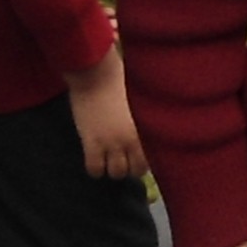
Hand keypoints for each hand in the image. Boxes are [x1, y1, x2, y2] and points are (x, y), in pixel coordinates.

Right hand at [66, 44, 146, 181]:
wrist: (95, 73)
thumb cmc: (119, 80)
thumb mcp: (141, 102)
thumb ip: (147, 120)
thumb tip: (151, 133)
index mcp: (148, 128)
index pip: (155, 159)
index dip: (146, 159)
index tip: (138, 154)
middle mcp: (133, 139)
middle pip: (136, 171)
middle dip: (130, 166)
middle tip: (123, 157)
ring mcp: (112, 143)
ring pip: (116, 173)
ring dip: (113, 168)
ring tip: (108, 158)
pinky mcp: (92, 143)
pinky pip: (95, 169)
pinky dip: (95, 168)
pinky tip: (94, 156)